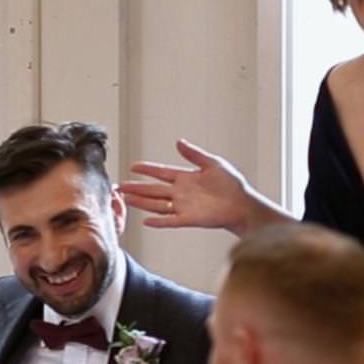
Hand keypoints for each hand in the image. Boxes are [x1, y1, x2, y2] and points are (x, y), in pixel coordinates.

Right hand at [119, 139, 275, 234]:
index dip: (147, 169)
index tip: (134, 166)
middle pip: (153, 189)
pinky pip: (170, 220)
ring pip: (156, 204)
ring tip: (126, 199)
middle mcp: (181, 192)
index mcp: (185, 178)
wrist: (242, 204)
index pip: (161, 173)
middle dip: (137, 187)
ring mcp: (183, 206)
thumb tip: (179, 142)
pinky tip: (146, 220)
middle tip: (121, 186)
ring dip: (141, 202)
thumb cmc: (231, 185)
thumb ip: (194, 154)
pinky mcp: (189, 218)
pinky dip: (158, 221)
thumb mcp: (212, 163)